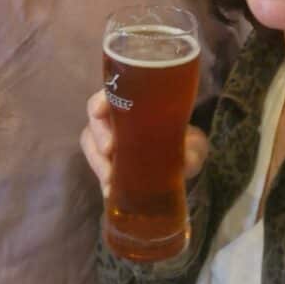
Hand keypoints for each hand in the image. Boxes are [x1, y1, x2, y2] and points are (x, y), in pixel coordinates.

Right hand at [80, 89, 208, 196]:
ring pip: (90, 142)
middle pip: (96, 118)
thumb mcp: (194, 144)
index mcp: (135, 101)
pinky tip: (109, 190)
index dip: (101, 100)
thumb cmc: (186, 143)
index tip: (99, 111)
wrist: (183, 162)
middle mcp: (117, 117)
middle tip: (109, 150)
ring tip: (109, 178)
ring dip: (97, 160)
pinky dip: (101, 178)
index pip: (111, 93)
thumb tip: (185, 161)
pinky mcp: (107, 162)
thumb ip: (191, 151)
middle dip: (99, 134)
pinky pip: (97, 166)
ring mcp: (109, 138)